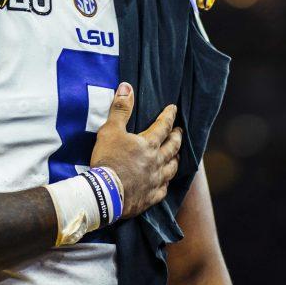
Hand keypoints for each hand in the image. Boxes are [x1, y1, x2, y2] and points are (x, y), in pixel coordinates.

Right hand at [90, 82, 181, 219]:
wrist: (105, 193)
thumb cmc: (108, 159)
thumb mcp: (110, 130)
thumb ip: (120, 109)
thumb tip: (127, 86)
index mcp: (149, 144)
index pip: (164, 126)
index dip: (169, 116)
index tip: (174, 109)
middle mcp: (157, 162)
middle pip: (173, 147)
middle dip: (177, 137)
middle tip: (180, 132)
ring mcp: (155, 181)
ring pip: (172, 169)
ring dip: (175, 160)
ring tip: (176, 156)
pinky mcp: (150, 197)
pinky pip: (163, 190)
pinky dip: (165, 184)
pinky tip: (164, 183)